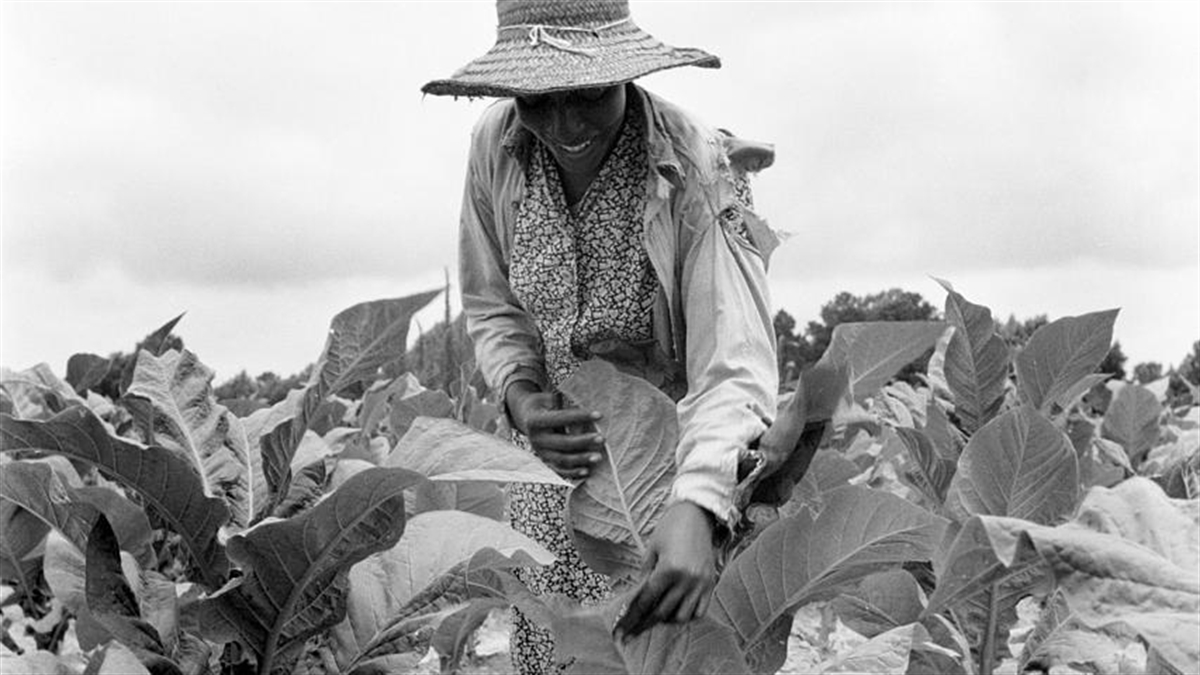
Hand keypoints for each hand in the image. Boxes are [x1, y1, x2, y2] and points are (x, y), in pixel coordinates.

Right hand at [506, 381, 605, 479]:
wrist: (526, 417)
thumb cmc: (544, 404)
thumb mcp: (550, 399)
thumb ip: (565, 404)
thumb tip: (588, 408)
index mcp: (535, 421)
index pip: (561, 419)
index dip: (580, 416)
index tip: (600, 415)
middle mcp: (536, 439)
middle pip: (563, 442)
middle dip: (584, 441)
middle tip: (602, 439)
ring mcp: (540, 453)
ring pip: (562, 459)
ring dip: (581, 459)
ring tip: (599, 457)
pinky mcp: (546, 461)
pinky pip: (560, 470)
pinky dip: (573, 472)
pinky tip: (587, 471)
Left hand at [614, 501, 717, 639]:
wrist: (697, 513)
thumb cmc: (670, 527)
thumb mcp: (652, 550)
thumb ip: (645, 576)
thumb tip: (637, 599)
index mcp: (668, 569)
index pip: (646, 601)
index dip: (631, 618)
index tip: (620, 632)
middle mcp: (686, 579)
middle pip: (662, 612)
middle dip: (644, 625)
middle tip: (631, 634)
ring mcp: (701, 583)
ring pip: (682, 616)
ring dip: (667, 620)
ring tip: (656, 616)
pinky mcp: (710, 583)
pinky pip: (700, 610)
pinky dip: (687, 616)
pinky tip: (676, 612)